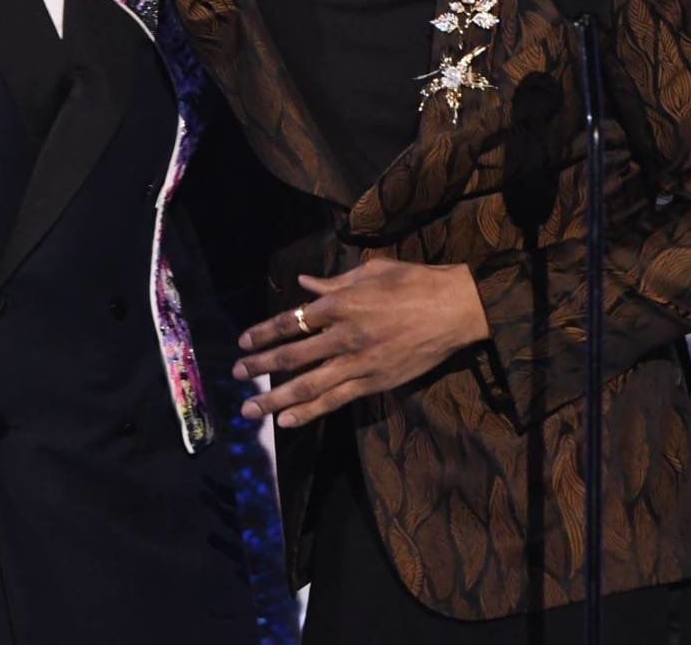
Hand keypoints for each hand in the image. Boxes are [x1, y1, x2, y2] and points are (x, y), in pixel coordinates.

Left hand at [233, 257, 489, 427]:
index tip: (243, 340)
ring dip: (276, 399)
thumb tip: (305, 284)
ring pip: (308, 385)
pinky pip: (335, 400)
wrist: (454, 309)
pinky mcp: (374, 382)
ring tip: (250, 409)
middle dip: (261, 366)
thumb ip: (334, 280)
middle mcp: (343, 335)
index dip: (265, 331)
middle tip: (236, 375)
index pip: (292, 320)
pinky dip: (310, 411)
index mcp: (341, 302)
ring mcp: (358, 362)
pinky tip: (287, 421)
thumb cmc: (414, 282)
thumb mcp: (371, 270)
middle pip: (293, 356)